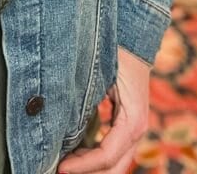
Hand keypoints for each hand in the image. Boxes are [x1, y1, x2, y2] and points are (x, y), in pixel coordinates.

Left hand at [58, 47, 150, 172]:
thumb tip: (62, 121)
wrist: (133, 36)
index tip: (60, 167)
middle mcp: (136, 128)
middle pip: (114, 167)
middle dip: (88, 173)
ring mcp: (133, 127)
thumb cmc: (115, 52)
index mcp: (133, 120)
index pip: (107, 155)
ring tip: (64, 164)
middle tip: (59, 170)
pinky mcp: (126, 121)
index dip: (84, 166)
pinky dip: (95, 155)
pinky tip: (75, 152)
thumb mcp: (101, 75)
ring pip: (115, 161)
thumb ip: (87, 99)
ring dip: (91, 167)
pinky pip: (113, 148)